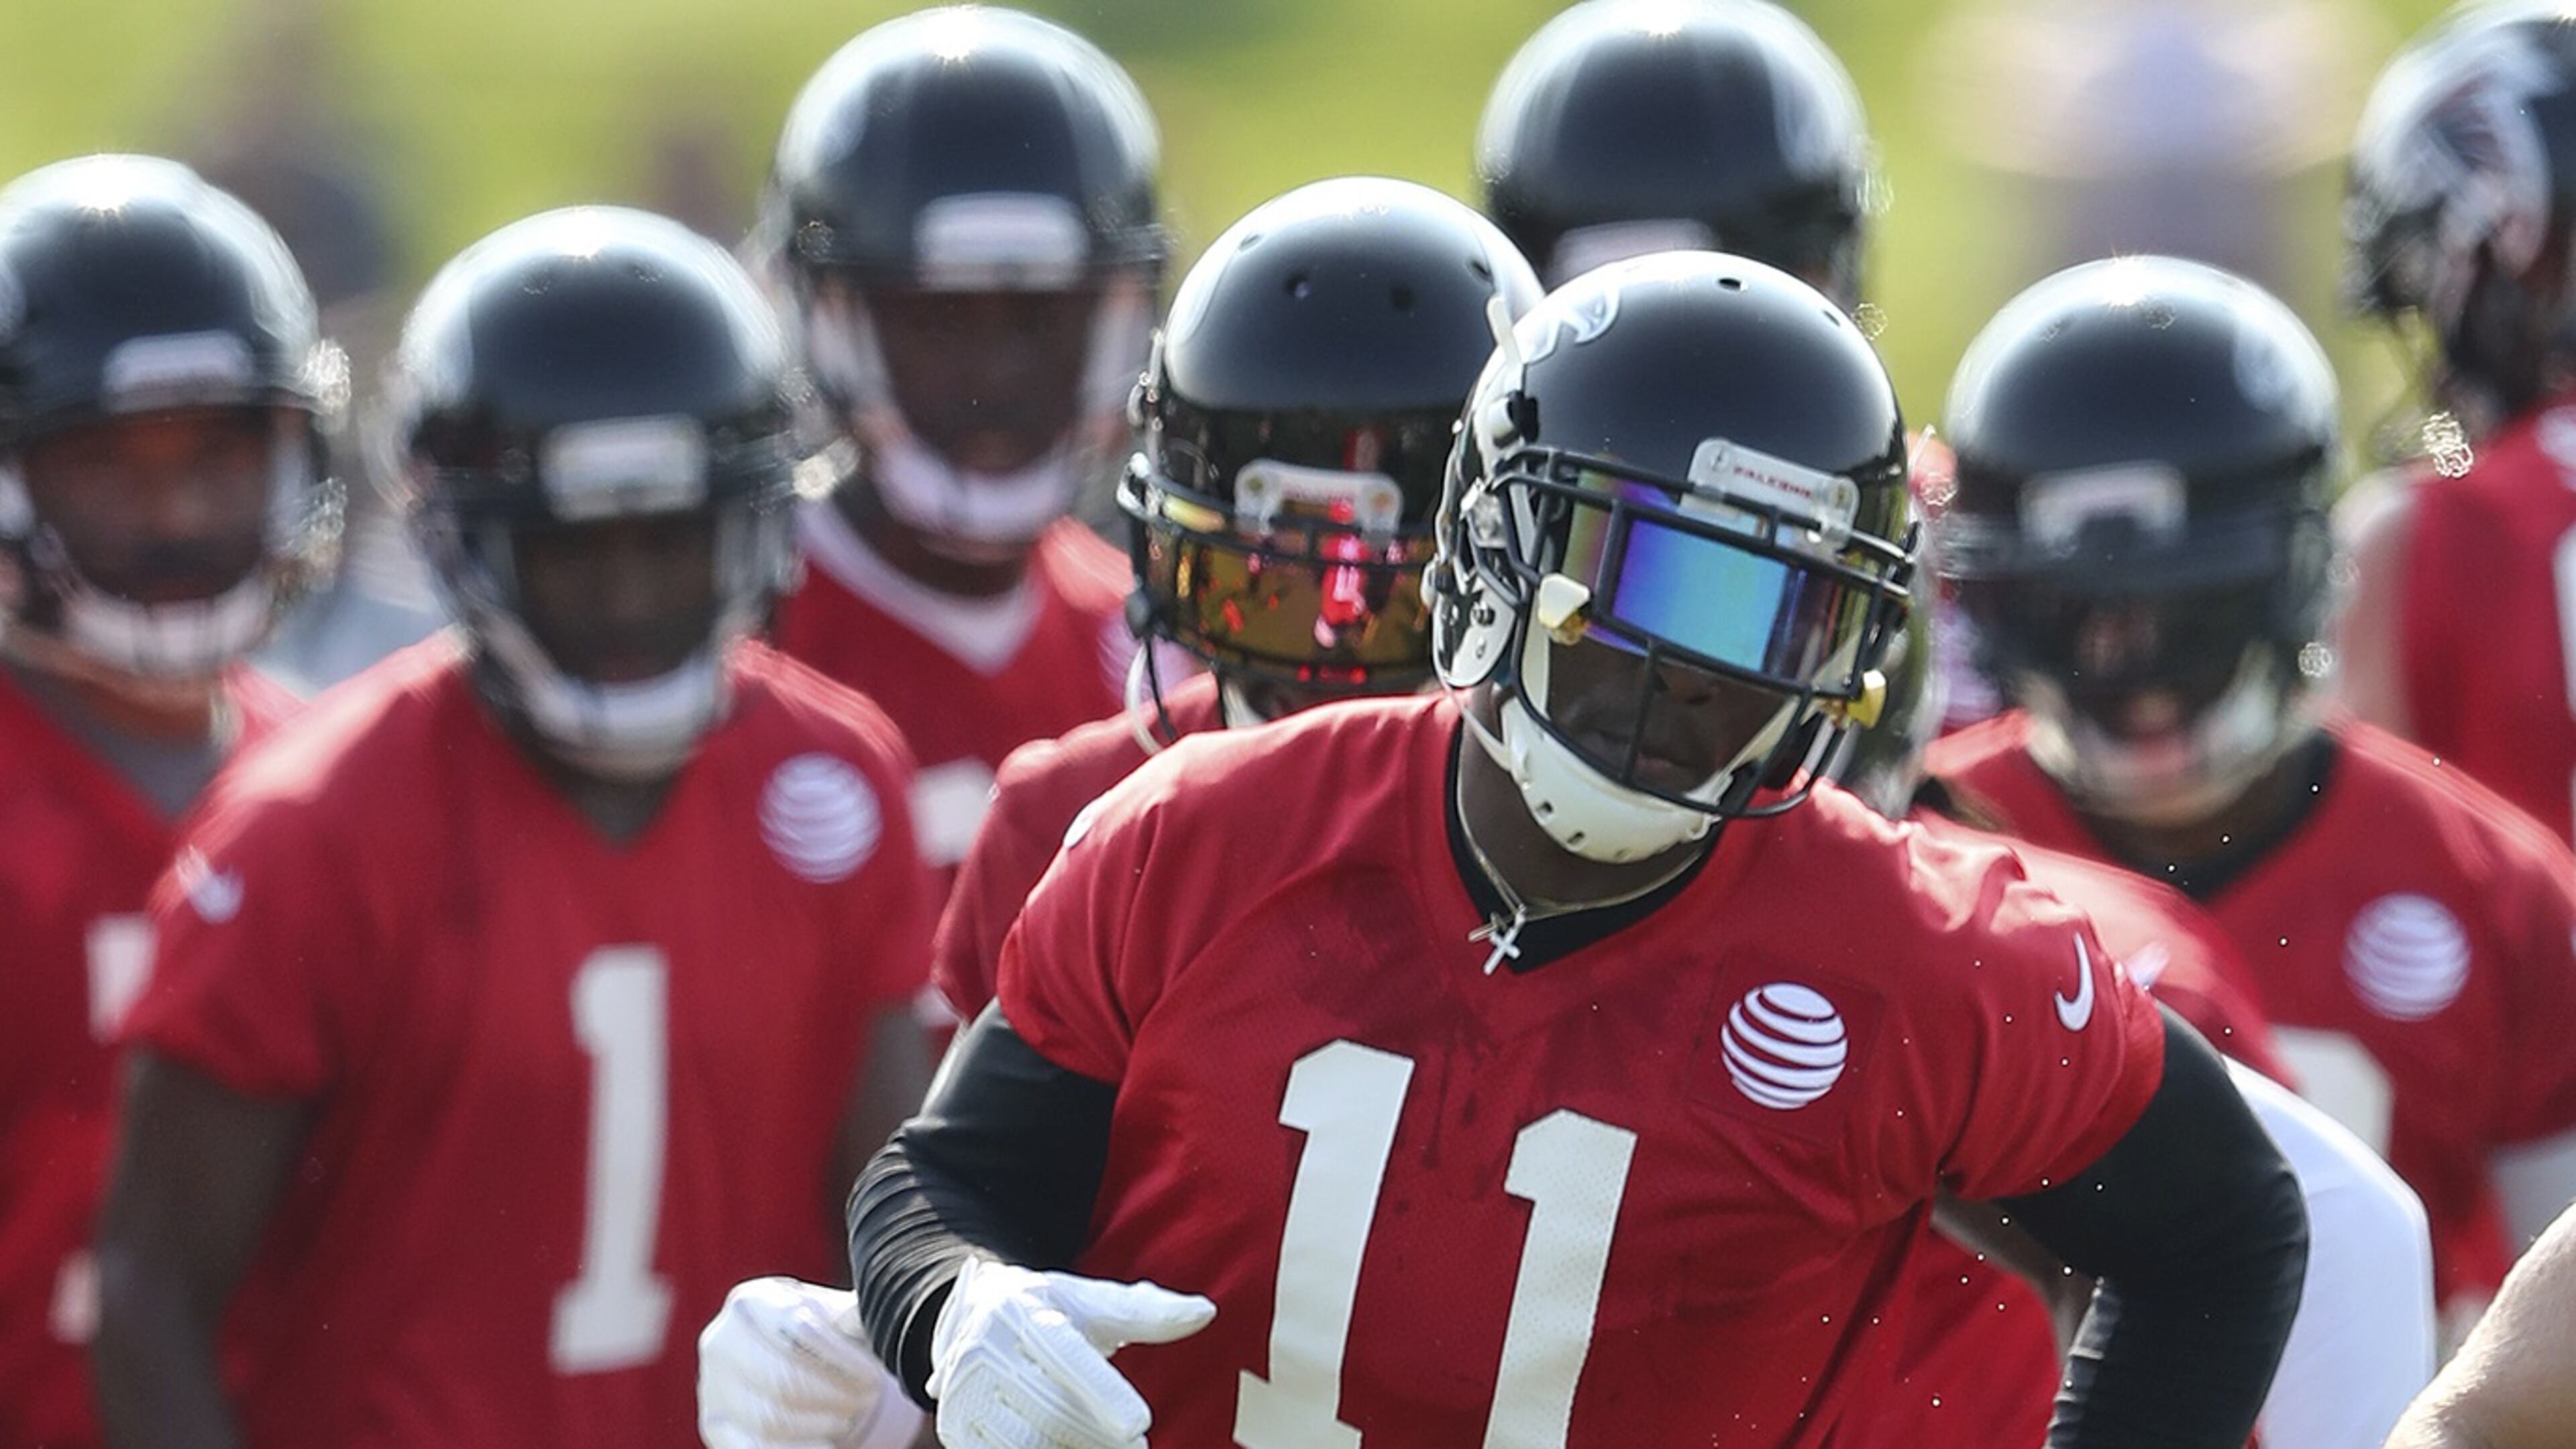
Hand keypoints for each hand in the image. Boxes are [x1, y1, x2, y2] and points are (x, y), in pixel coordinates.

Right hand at [699, 1276, 925, 1448]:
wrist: (785, 1360)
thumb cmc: (819, 1334)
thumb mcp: (835, 1316)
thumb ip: (854, 1316)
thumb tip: (873, 1314)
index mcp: (750, 1302)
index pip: (794, 1329)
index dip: (839, 1358)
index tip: (872, 1373)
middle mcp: (720, 1341)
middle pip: (782, 1380)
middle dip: (834, 1395)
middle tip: (866, 1398)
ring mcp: (712, 1387)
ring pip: (770, 1420)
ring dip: (820, 1424)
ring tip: (847, 1416)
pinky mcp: (715, 1425)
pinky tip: (826, 1443)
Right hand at [927, 1257, 1215, 1448]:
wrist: (966, 1317)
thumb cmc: (1049, 1310)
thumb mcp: (1091, 1301)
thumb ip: (1147, 1310)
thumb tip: (1206, 1312)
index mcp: (1022, 1309)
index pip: (1067, 1354)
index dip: (1104, 1391)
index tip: (1139, 1424)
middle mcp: (985, 1347)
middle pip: (1053, 1408)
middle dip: (1101, 1436)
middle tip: (1138, 1447)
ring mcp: (964, 1389)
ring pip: (1029, 1440)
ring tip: (1111, 1447)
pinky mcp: (956, 1424)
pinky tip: (1071, 1448)